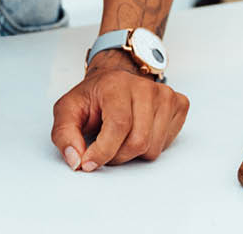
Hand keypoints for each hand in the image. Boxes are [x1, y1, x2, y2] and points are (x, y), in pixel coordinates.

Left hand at [51, 50, 188, 170]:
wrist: (114, 81)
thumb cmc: (94, 98)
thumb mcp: (68, 111)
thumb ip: (64, 135)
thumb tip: (76, 159)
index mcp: (117, 84)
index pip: (119, 125)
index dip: (103, 151)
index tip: (89, 162)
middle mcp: (145, 86)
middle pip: (138, 142)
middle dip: (117, 155)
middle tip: (105, 148)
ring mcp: (165, 94)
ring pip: (153, 148)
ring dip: (133, 154)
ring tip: (122, 137)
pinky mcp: (178, 103)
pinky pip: (166, 143)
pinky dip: (151, 146)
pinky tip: (139, 131)